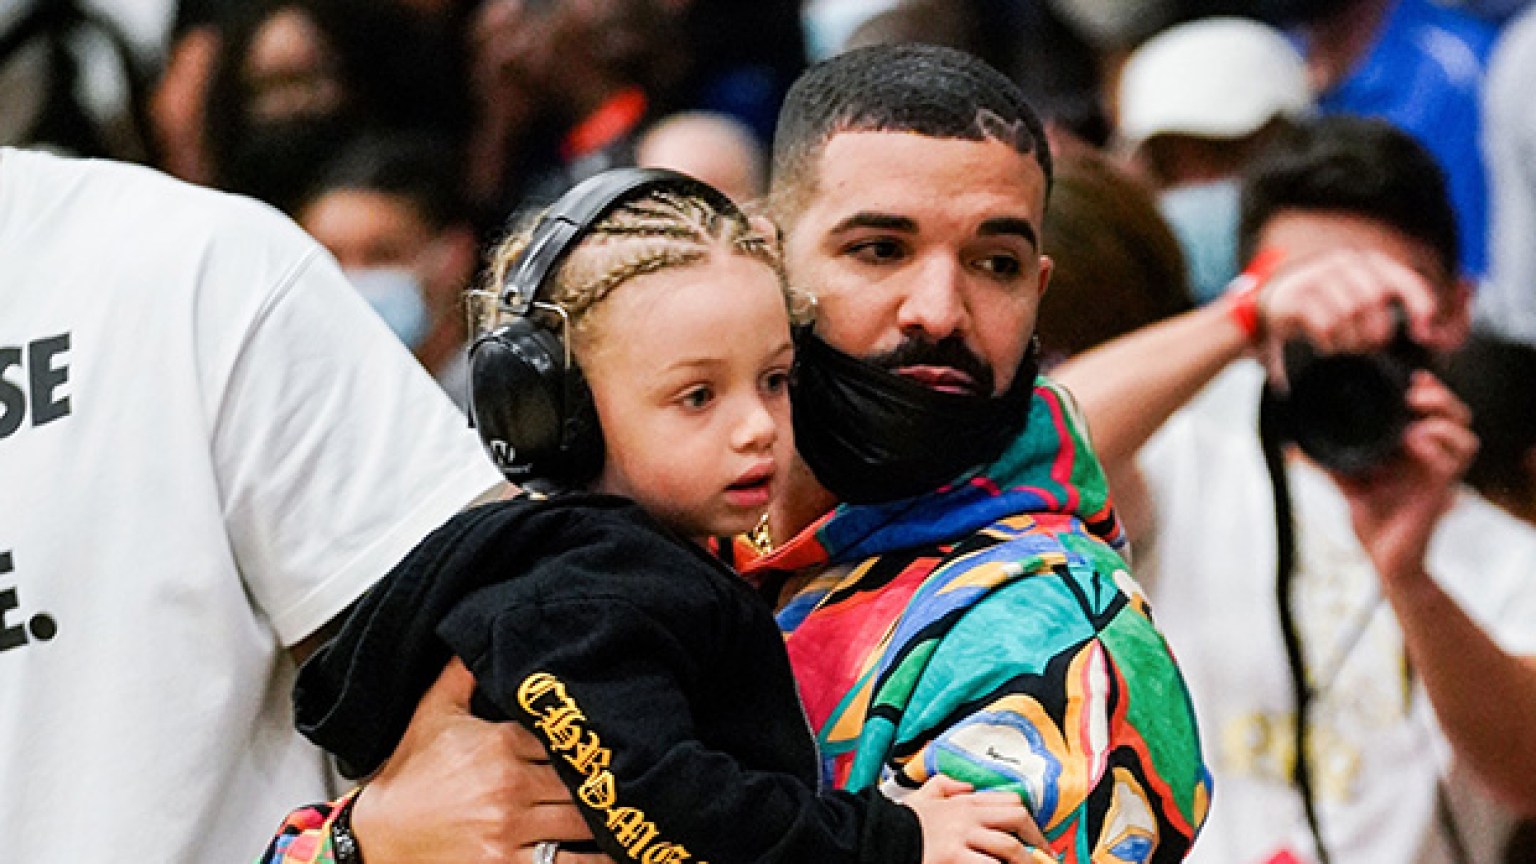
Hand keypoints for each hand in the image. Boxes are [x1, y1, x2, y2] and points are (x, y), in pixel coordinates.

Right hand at [351, 657, 612, 863]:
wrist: (374, 839)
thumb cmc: (408, 778)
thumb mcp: (432, 715)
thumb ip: (461, 675)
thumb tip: (476, 635)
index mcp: (501, 744)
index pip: (568, 739)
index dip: (593, 743)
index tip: (619, 742)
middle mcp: (510, 786)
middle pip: (585, 781)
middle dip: (609, 783)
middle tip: (637, 781)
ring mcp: (509, 830)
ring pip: (585, 824)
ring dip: (610, 823)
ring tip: (639, 818)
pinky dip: (595, 860)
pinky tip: (617, 853)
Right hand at [906, 775, 1048, 863]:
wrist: (876, 836)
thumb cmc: (900, 822)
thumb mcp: (922, 795)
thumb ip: (945, 785)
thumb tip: (967, 786)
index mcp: (963, 802)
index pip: (1009, 802)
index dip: (1030, 821)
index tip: (1036, 838)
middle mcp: (967, 816)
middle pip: (1017, 818)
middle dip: (1036, 839)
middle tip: (1045, 857)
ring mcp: (962, 837)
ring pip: (1009, 846)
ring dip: (1025, 860)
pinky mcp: (953, 857)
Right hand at [1256, 247, 1448, 385]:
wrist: (1264, 316)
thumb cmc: (1321, 317)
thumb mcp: (1361, 308)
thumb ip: (1396, 312)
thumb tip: (1448, 316)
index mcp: (1368, 263)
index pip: (1405, 280)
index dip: (1420, 307)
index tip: (1423, 333)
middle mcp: (1343, 263)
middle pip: (1376, 298)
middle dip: (1377, 332)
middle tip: (1367, 349)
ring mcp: (1316, 276)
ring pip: (1350, 311)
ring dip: (1352, 340)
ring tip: (1346, 350)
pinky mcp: (1294, 297)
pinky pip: (1324, 322)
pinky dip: (1331, 343)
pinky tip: (1326, 349)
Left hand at [1334, 372, 1477, 586]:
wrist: (1383, 557)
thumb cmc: (1372, 520)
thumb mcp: (1348, 483)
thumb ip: (1332, 462)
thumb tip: (1300, 445)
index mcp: (1415, 450)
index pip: (1435, 411)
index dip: (1430, 390)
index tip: (1411, 377)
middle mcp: (1432, 458)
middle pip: (1457, 416)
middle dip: (1441, 398)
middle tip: (1414, 394)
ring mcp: (1439, 474)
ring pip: (1466, 436)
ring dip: (1443, 420)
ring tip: (1415, 421)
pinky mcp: (1440, 491)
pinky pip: (1454, 463)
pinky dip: (1437, 446)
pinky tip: (1415, 441)